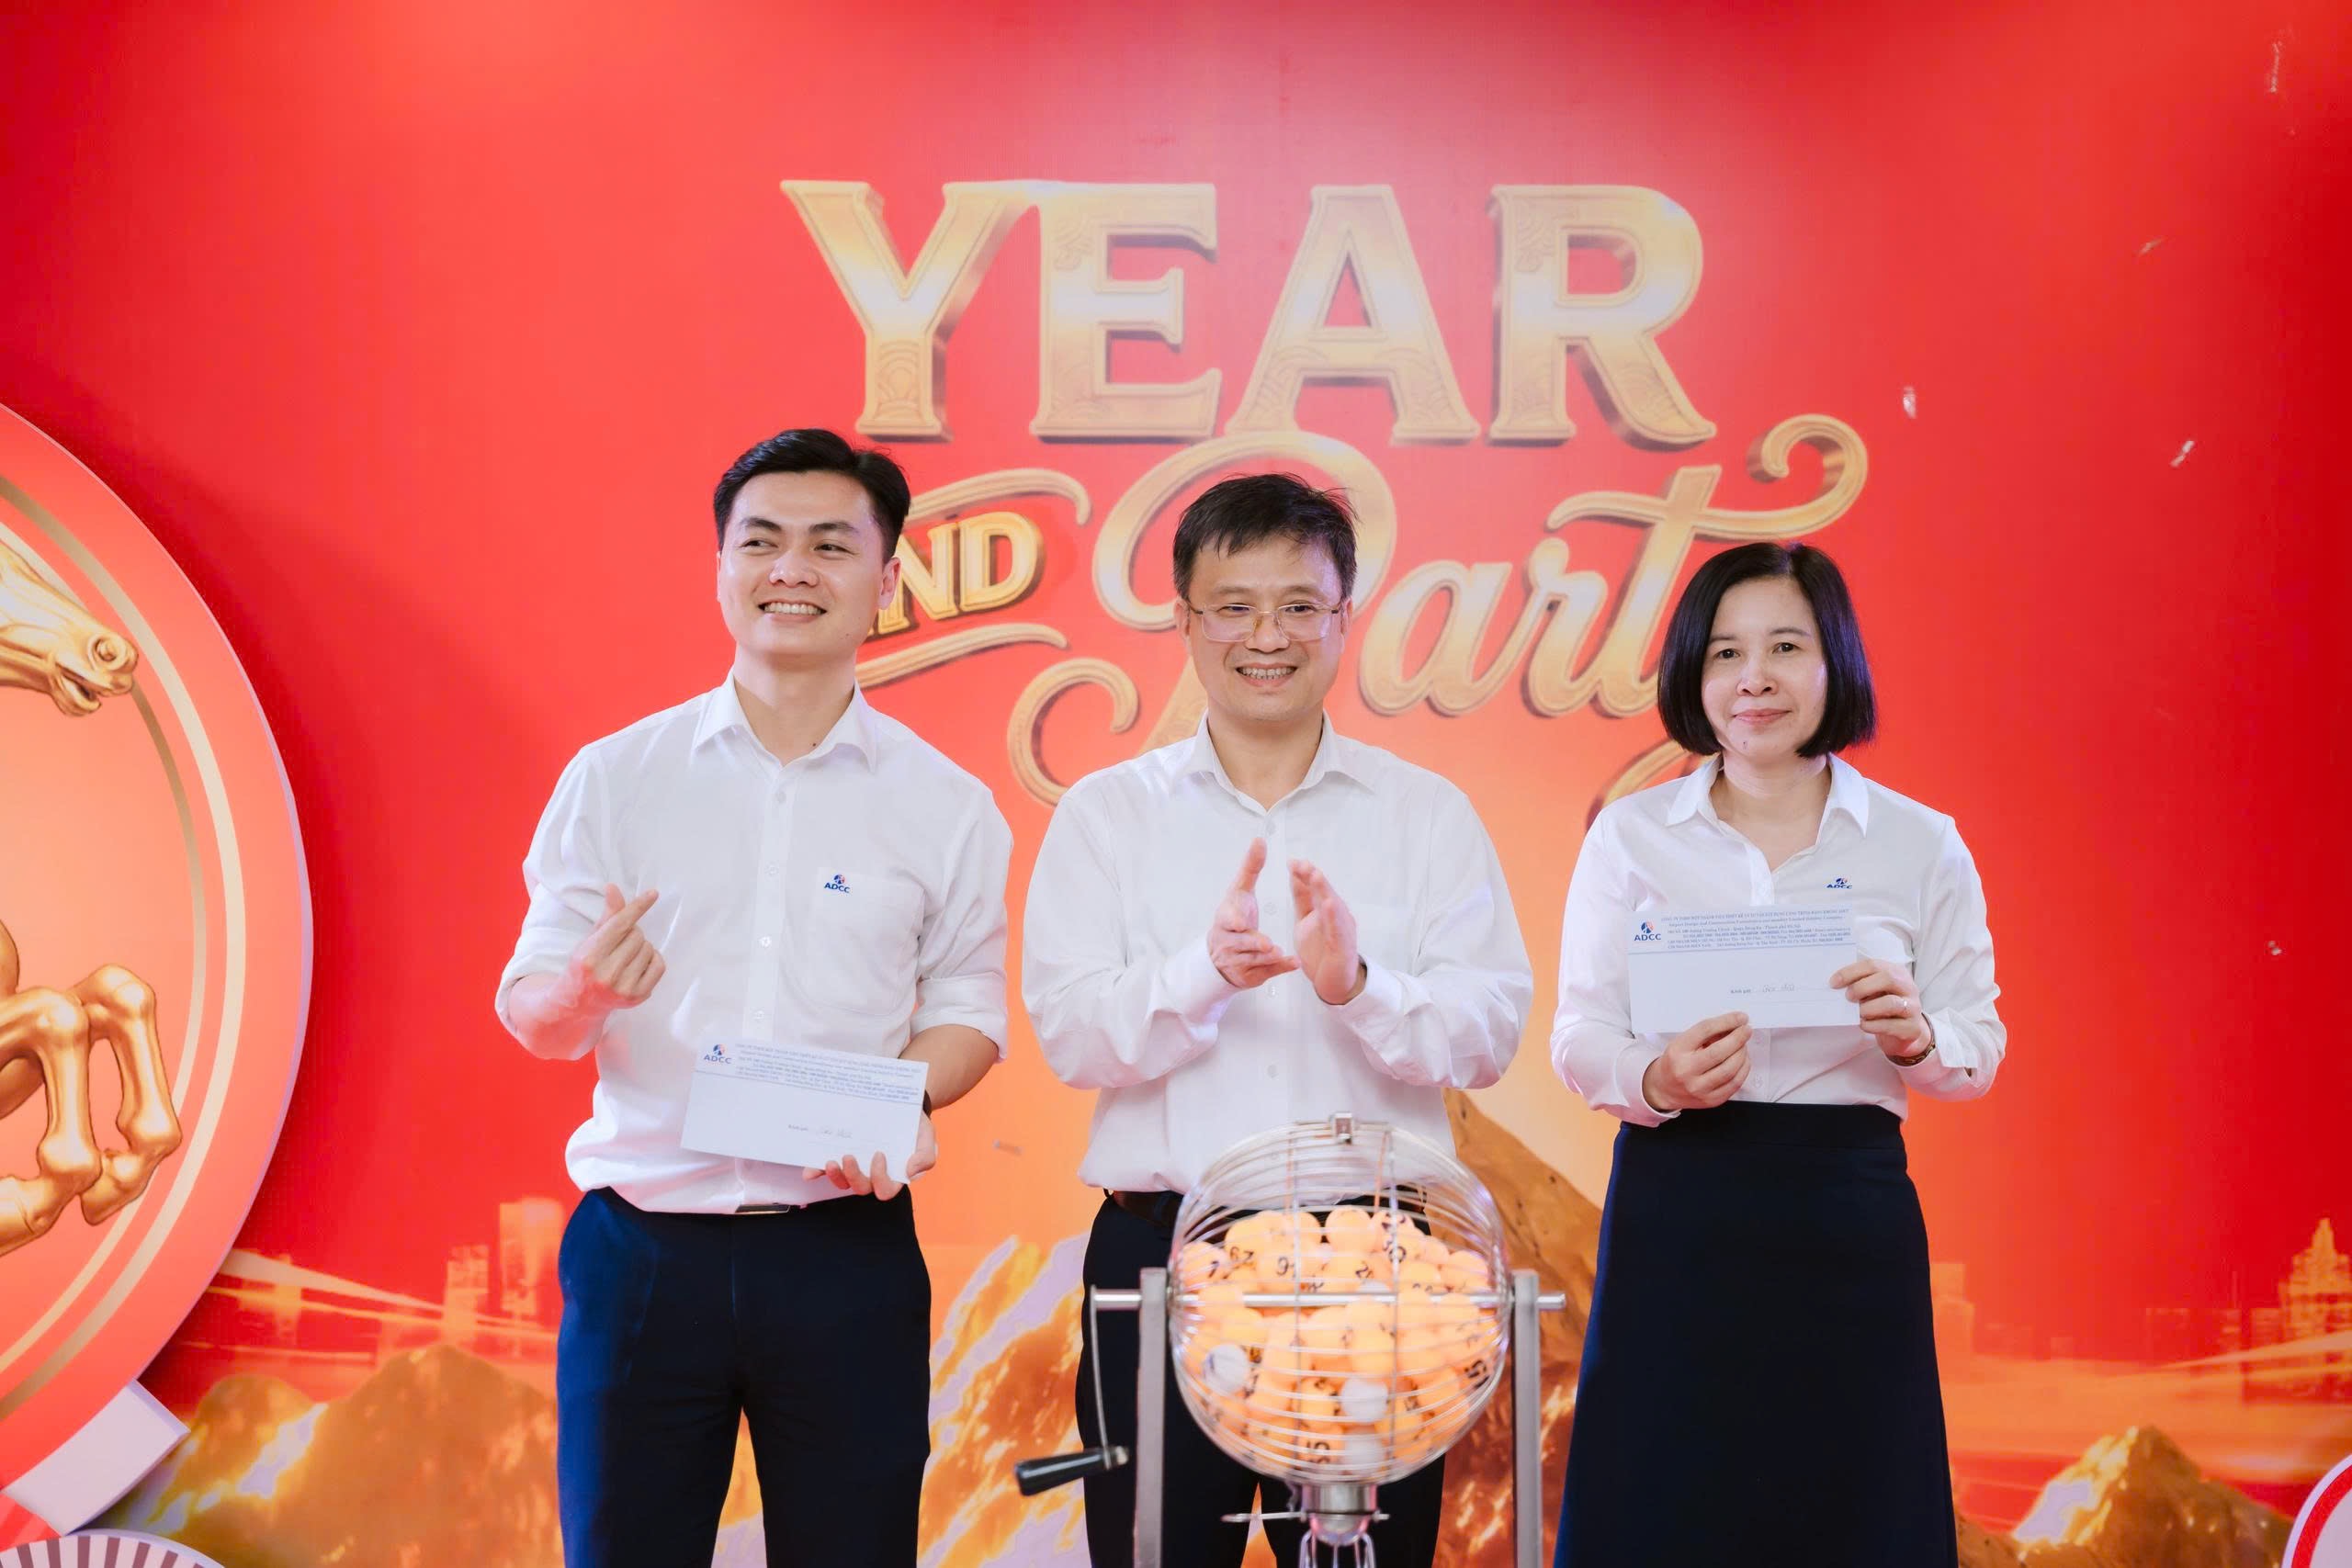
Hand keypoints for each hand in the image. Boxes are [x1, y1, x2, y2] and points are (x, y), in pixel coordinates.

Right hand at [556, 886, 663, 1018]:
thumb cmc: (586, 965)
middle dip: (631, 933)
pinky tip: (638, 964)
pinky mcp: (637, 997)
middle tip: (619, 944)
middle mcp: (606, 974)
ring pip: (649, 948)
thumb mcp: (591, 939)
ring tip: (625, 956)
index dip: (637, 907)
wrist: (580, 1003)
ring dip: (641, 947)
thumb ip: (607, 916)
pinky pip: (659, 965)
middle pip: (637, 935)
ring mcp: (622, 988)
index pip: (620, 925)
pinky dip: (653, 959)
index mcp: (589, 956)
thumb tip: (614, 888)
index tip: (653, 894)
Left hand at [805, 1113, 935, 1201]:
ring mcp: (857, 1167)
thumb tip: (910, 1171)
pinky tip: (810, 1171)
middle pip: (861, 1188)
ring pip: (843, 1183)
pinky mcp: (842, 1157)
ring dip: (834, 1176)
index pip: (885, 1189)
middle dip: (852, 1176)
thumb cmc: (914, 1125)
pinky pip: (827, 1169)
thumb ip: (925, 1157)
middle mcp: (873, 1175)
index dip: (879, 1178)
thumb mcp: (926, 1137)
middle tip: (848, 1156)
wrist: (901, 1105)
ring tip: (830, 1161)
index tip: (879, 1153)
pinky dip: (817, 1171)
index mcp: (893, 1175)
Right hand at [1208, 838, 1297, 988]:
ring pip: (1253, 960)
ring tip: (1279, 952)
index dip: (1235, 921)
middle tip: (1267, 943)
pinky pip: (1265, 973)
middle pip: (1241, 942)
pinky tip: (1293, 962)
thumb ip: (1251, 867)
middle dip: (1253, 943)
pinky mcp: (1250, 975)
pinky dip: (1279, 969)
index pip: (1228, 919)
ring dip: (1267, 958)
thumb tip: (1260, 840)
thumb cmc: (1234, 916)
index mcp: (1226, 919)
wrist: (1220, 952)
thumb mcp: (1240, 891)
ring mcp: (1238, 961)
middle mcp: (1229, 941)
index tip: (1242, 922)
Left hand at [1290, 859, 1363, 1004]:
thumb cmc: (1322, 951)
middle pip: (1325, 892)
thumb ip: (1303, 899)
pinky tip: (1329, 904)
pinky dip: (1334, 916)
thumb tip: (1296, 874)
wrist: (1333, 982)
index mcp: (1326, 909)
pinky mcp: (1343, 946)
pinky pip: (1338, 929)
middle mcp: (1337, 916)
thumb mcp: (1306, 920)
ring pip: (1334, 906)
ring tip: (1315, 875)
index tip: (1292, 862)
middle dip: (1314, 877)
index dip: (1304, 874)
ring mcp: (1342, 930)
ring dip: (1324, 890)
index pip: (1314, 888)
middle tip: (1303, 863)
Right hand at [1640, 1011, 1752, 1112]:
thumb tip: (1733, 1027)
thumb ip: (1706, 1035)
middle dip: (1738, 1038)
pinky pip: (1735, 1084)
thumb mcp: (1682, 1042)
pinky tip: (1743, 1060)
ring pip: (1730, 1069)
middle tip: (1746, 1030)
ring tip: (1743, 1046)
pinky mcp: (1711, 1100)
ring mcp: (1699, 1088)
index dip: (1726, 1022)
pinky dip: (1743, 1069)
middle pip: (1719, 1051)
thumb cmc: (1676, 1062)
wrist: (1664, 1089)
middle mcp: (1686, 1071)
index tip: (1740, 1018)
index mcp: (1677, 1051)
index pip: (1705, 1031)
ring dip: (1742, 1053)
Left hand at [1831, 958, 1931, 1059]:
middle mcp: (1908, 987)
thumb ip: (1862, 985)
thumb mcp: (1877, 991)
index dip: (1851, 972)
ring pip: (1891, 1003)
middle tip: (1848, 997)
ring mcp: (1913, 1007)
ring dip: (1868, 1008)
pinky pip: (1891, 1025)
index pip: (1873, 965)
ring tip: (1858, 1013)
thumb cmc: (1886, 1007)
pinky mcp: (1913, 1028)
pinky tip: (1864, 1025)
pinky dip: (1873, 1025)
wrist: (1908, 1031)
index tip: (1834, 983)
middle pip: (1887, 978)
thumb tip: (1837, 985)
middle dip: (1862, 987)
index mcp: (1897, 973)